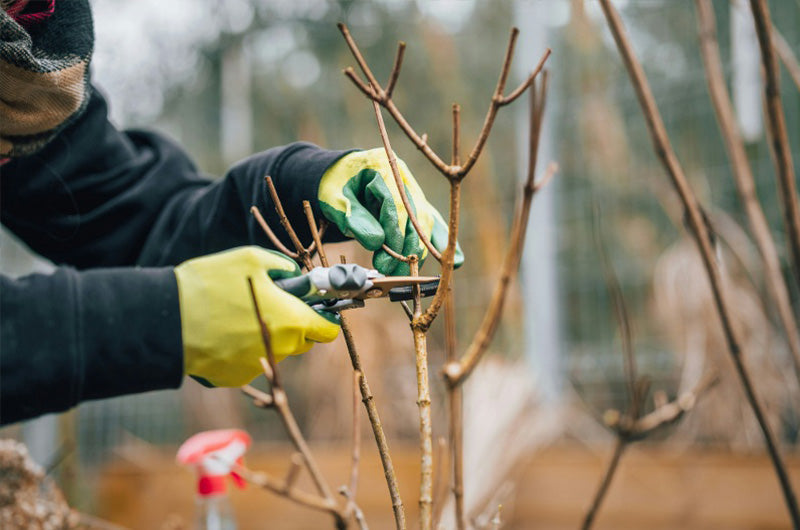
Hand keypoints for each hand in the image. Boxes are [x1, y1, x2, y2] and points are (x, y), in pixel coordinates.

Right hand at [174, 247, 339, 386]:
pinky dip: (241, 349)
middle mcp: (280, 349)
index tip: (314, 307)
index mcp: (291, 321)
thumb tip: (295, 274)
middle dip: (295, 325)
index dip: (325, 317)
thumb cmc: (210, 284)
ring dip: (266, 336)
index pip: (328, 330)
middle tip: (272, 304)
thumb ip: (283, 267)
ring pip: (275, 352)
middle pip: (302, 341)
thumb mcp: (251, 259)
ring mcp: (256, 367)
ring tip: (237, 314)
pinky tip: (221, 331)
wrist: (166, 320)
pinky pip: (248, 362)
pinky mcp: (233, 377)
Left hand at [318, 148, 463, 274]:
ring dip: (418, 250)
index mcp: (384, 166)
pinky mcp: (417, 205)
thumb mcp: (334, 199)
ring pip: (426, 222)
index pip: (397, 204)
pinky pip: (432, 224)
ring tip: (403, 273)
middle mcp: (404, 178)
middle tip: (390, 271)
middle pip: (416, 215)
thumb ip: (353, 218)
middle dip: (406, 247)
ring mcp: (414, 191)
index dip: (394, 234)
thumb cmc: (335, 186)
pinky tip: (455, 261)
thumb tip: (377, 242)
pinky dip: (441, 242)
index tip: (387, 259)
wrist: (340, 175)